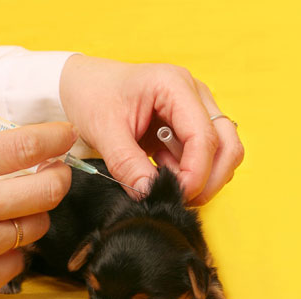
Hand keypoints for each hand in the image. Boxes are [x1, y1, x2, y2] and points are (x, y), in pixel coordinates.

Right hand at [0, 122, 75, 298]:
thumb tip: (15, 141)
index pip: (25, 146)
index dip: (54, 138)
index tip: (66, 135)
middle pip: (49, 190)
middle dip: (59, 177)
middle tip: (56, 172)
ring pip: (38, 225)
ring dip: (32, 214)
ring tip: (11, 209)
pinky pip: (20, 260)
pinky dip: (12, 250)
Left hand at [60, 55, 243, 204]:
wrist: (85, 86)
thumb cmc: (93, 95)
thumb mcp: (104, 130)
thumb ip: (127, 163)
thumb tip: (149, 193)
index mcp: (174, 86)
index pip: (204, 136)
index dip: (196, 172)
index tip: (177, 193)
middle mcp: (193, 95)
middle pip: (227, 143)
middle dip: (210, 178)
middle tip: (182, 197)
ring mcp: (194, 109)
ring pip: (223, 150)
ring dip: (204, 176)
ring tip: (170, 183)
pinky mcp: (187, 125)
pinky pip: (204, 154)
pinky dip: (191, 172)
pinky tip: (166, 173)